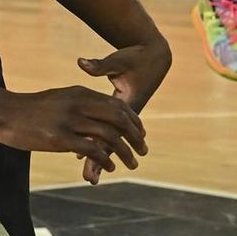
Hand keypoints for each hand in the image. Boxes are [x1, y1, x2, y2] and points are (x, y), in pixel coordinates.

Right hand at [0, 85, 147, 176]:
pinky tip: (109, 167)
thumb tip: (95, 118)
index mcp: (81, 93)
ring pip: (109, 136)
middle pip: (119, 119)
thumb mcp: (60, 99)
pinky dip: (104, 159)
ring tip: (131, 163)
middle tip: (143, 150)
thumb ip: (79, 105)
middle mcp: (80, 104)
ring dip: (124, 152)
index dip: (133, 120)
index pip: (117, 105)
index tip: (141, 133)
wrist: (5, 111)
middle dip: (135, 136)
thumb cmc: (31, 108)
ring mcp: (70, 121)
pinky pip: (91, 149)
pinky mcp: (60, 138)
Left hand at [74, 38, 172, 177]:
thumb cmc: (136, 57)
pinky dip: (101, 142)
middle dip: (101, 159)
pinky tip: (88, 151)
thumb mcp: (118, 61)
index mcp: (126, 104)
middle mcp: (126, 114)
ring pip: (111, 139)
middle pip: (111, 141)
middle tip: (90, 179)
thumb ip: (99, 65)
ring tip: (91, 176)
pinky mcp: (121, 112)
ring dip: (101, 156)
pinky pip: (110, 131)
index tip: (88, 162)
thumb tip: (82, 63)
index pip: (110, 131)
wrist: (155, 57)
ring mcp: (123, 114)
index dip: (99, 148)